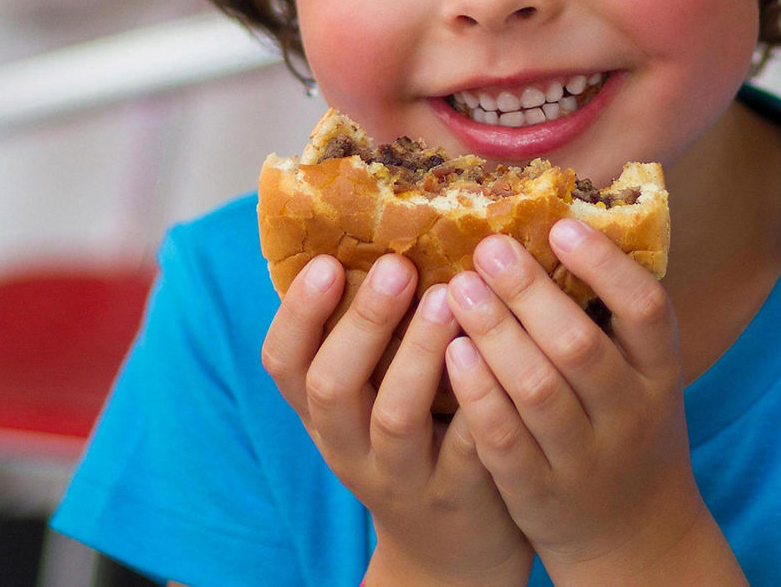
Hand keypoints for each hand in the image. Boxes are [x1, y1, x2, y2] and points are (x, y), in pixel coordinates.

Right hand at [262, 254, 532, 586]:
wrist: (448, 552)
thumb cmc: (413, 443)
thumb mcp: (370, 400)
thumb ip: (369, 337)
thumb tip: (381, 228)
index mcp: (322, 414)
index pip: (283, 363)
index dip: (298, 313)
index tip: (325, 261)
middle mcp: (348, 446)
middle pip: (332, 386)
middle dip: (363, 322)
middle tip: (397, 266)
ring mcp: (402, 475)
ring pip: (396, 416)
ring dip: (418, 354)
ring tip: (449, 299)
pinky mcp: (458, 494)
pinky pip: (465, 447)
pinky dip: (478, 401)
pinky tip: (497, 356)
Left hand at [444, 220, 744, 583]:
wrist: (636, 537)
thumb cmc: (625, 429)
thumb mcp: (641, 377)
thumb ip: (608, 318)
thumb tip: (554, 220)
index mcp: (660, 374)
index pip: (648, 311)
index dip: (606, 266)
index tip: (560, 225)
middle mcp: (629, 415)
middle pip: (579, 347)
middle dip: (529, 294)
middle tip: (488, 249)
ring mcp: (584, 457)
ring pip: (537, 391)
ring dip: (495, 335)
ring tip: (457, 289)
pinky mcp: (539, 491)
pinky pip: (504, 439)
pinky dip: (478, 394)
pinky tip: (450, 352)